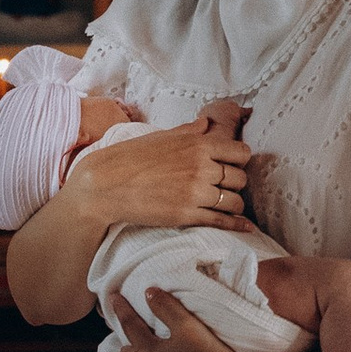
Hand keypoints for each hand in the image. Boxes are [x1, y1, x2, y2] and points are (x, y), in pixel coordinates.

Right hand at [69, 114, 249, 233]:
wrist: (105, 184)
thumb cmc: (130, 158)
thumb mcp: (161, 136)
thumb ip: (189, 131)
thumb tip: (206, 123)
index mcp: (197, 144)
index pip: (240, 152)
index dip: (240, 160)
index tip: (234, 166)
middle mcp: (201, 167)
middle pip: (240, 178)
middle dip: (236, 183)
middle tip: (227, 187)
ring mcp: (195, 192)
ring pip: (234, 201)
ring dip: (234, 204)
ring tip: (228, 206)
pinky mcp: (187, 215)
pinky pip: (221, 221)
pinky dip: (236, 225)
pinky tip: (244, 228)